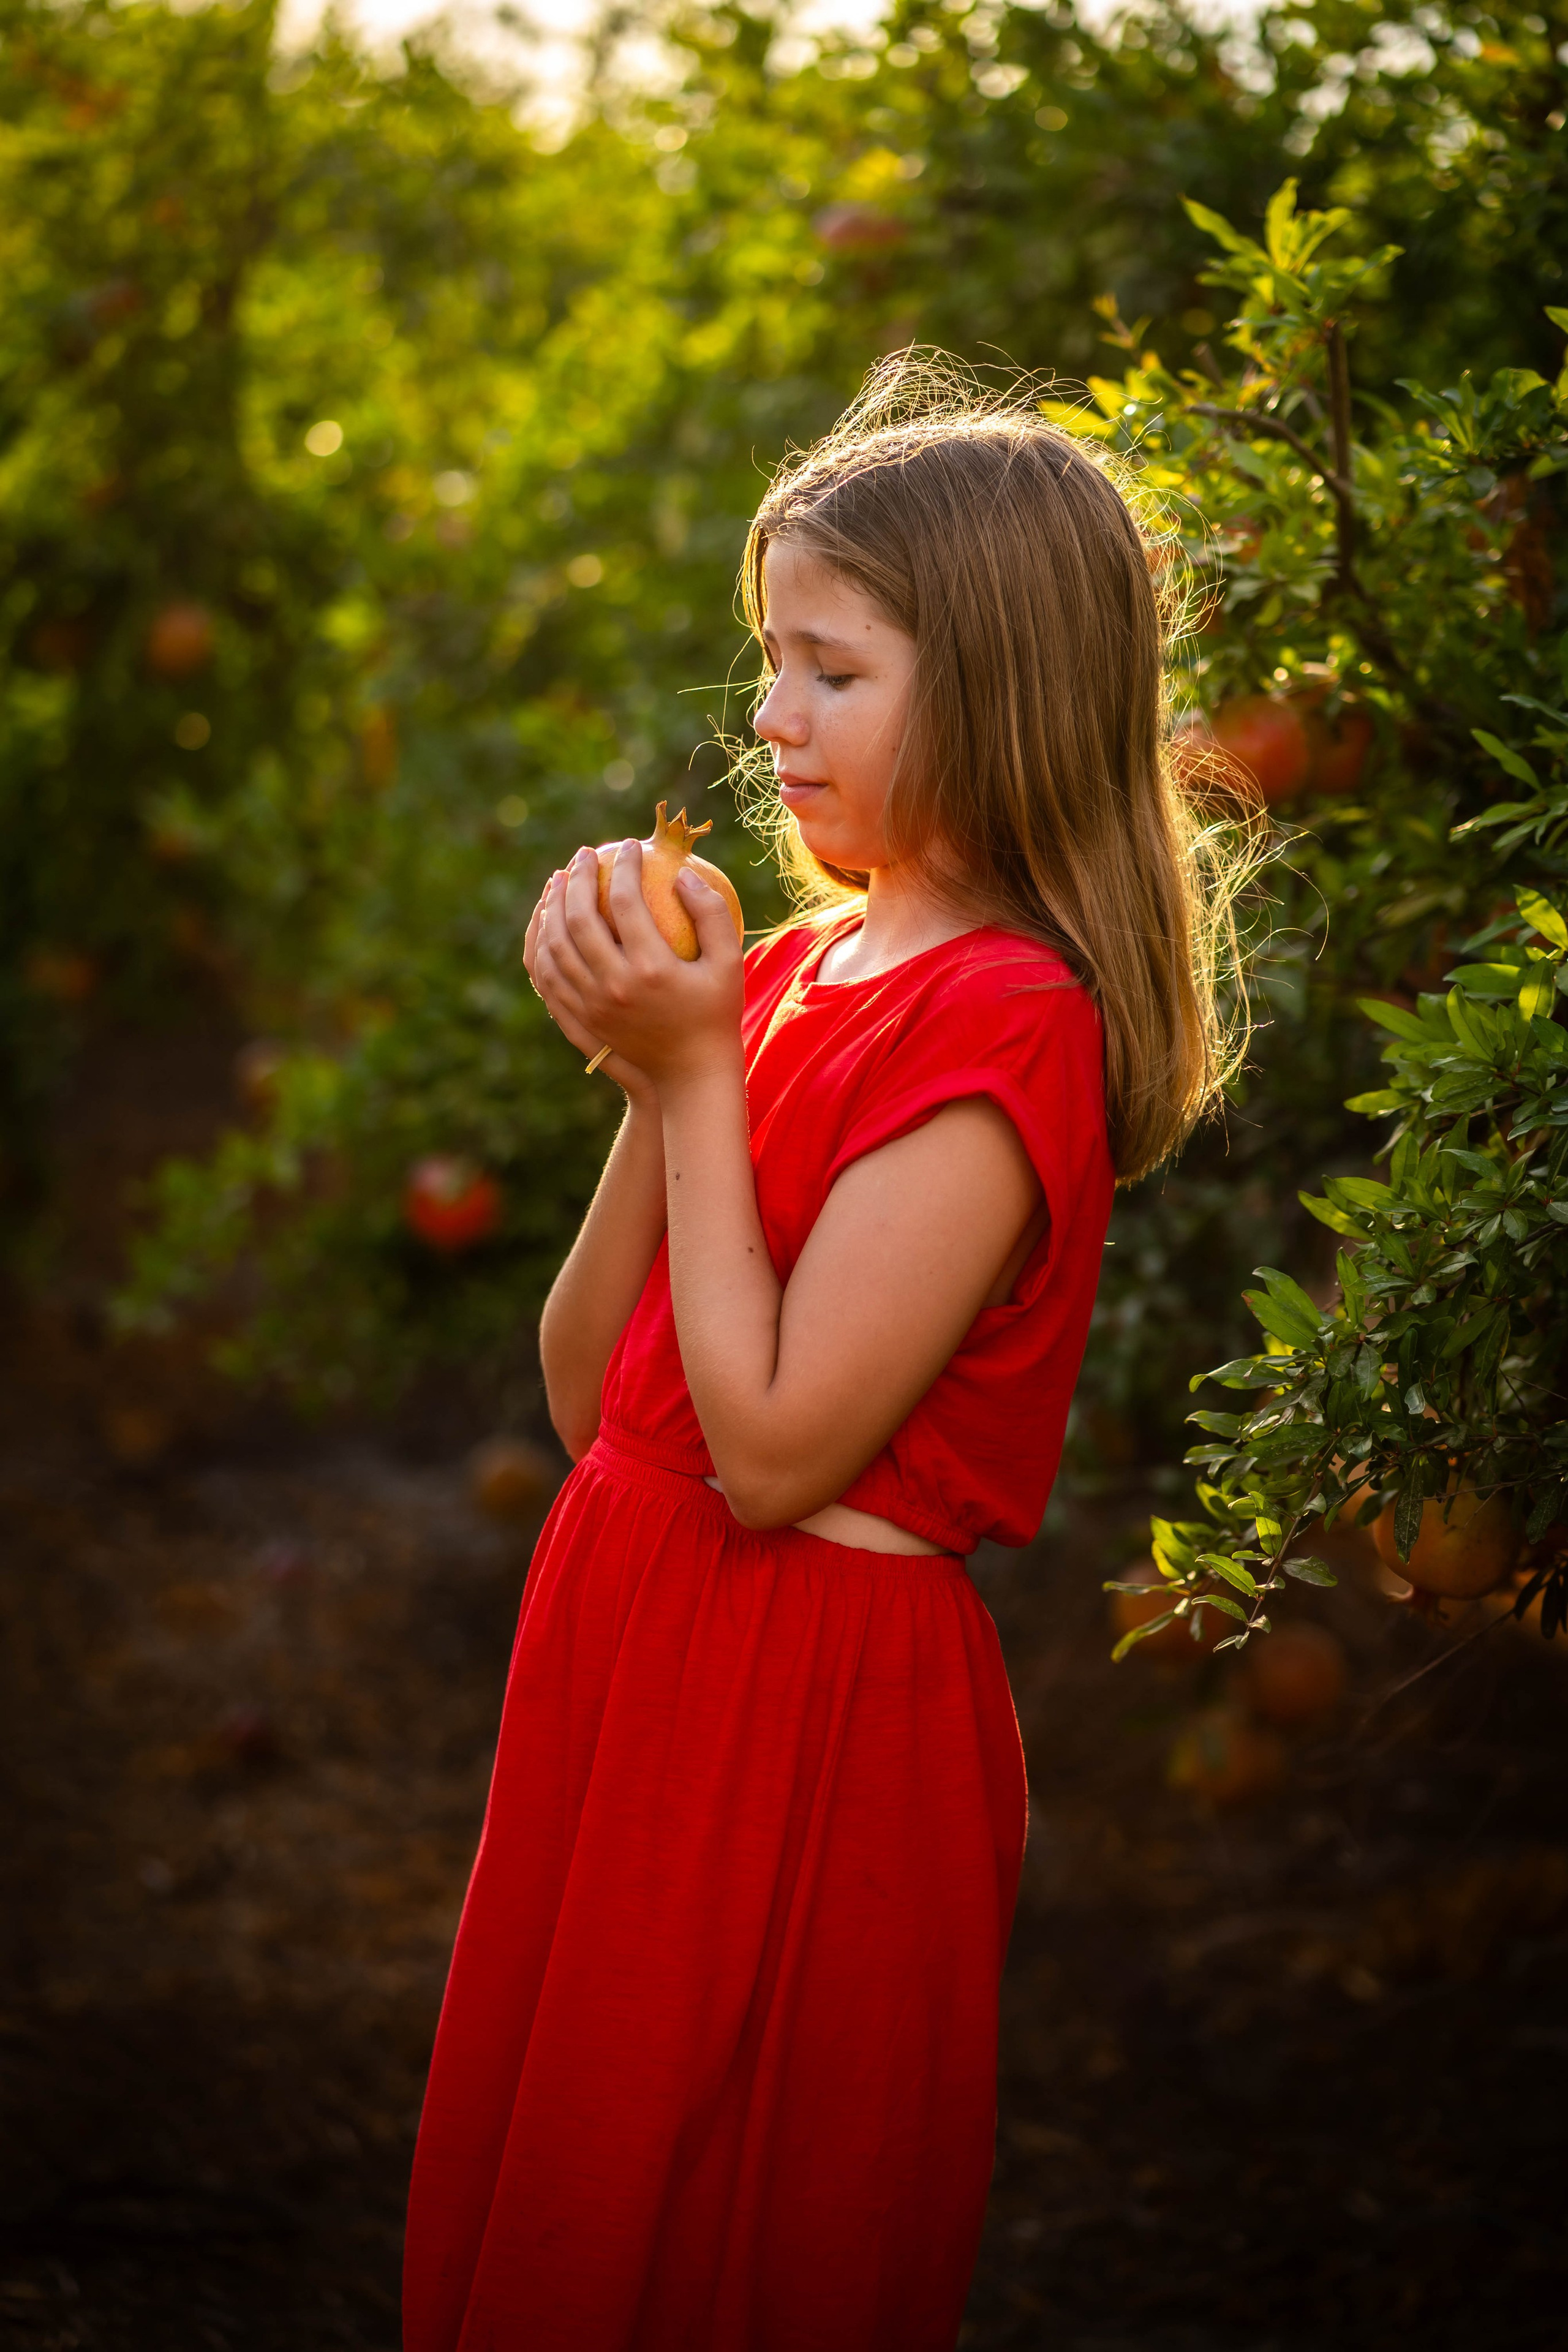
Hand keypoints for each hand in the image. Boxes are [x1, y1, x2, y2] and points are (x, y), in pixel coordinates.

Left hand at [525, 842, 743, 1092]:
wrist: (689, 1073)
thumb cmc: (716, 1012)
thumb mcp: (730, 962)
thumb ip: (712, 914)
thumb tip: (682, 874)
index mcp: (653, 970)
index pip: (626, 903)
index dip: (624, 866)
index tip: (629, 846)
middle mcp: (614, 988)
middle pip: (579, 919)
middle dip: (578, 878)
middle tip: (585, 854)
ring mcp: (591, 1006)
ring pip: (554, 946)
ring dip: (552, 906)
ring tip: (560, 879)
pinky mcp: (579, 1019)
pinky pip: (546, 974)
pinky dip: (540, 943)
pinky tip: (547, 920)